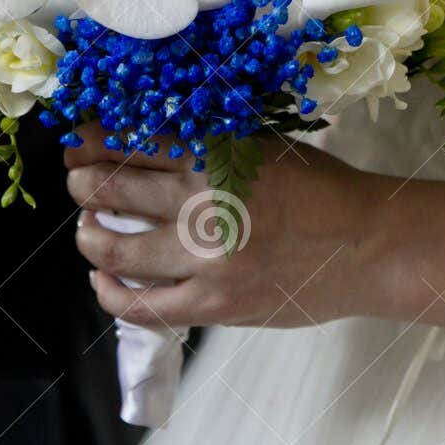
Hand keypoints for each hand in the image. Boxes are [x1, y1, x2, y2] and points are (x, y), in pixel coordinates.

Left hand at [64, 127, 407, 329]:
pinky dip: (110, 292)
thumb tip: (145, 142)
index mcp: (214, 153)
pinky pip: (140, 306)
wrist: (366, 246)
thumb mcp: (262, 146)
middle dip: (81, 179)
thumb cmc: (320, 190)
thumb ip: (208, 146)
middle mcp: (201, 202)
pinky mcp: (211, 303)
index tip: (78, 139)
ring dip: (88, 234)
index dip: (90, 137)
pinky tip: (104, 280)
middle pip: (108, 187)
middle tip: (78, 178)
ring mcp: (203, 257)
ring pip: (113, 248)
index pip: (129, 139)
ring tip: (89, 228)